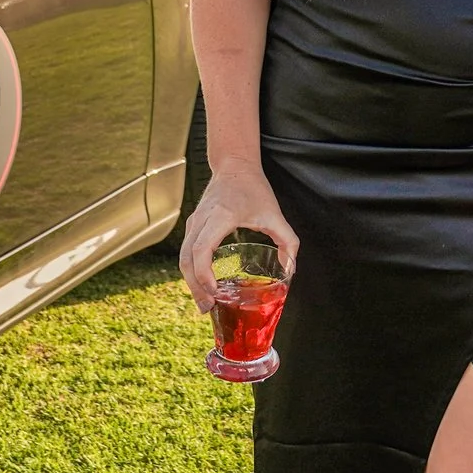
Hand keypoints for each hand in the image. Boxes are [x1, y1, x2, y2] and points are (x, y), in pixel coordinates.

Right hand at [176, 162, 299, 312]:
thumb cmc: (254, 188)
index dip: (203, 273)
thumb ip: (288, 241)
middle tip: (208, 308)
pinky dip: (191, 272)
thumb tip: (290, 269)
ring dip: (191, 282)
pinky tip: (202, 286)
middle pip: (187, 258)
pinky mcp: (192, 225)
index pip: (201, 248)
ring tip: (204, 303)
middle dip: (195, 286)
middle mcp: (201, 219)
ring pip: (182, 257)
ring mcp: (193, 222)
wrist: (234, 165)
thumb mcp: (275, 213)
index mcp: (220, 215)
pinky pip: (185, 252)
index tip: (214, 291)